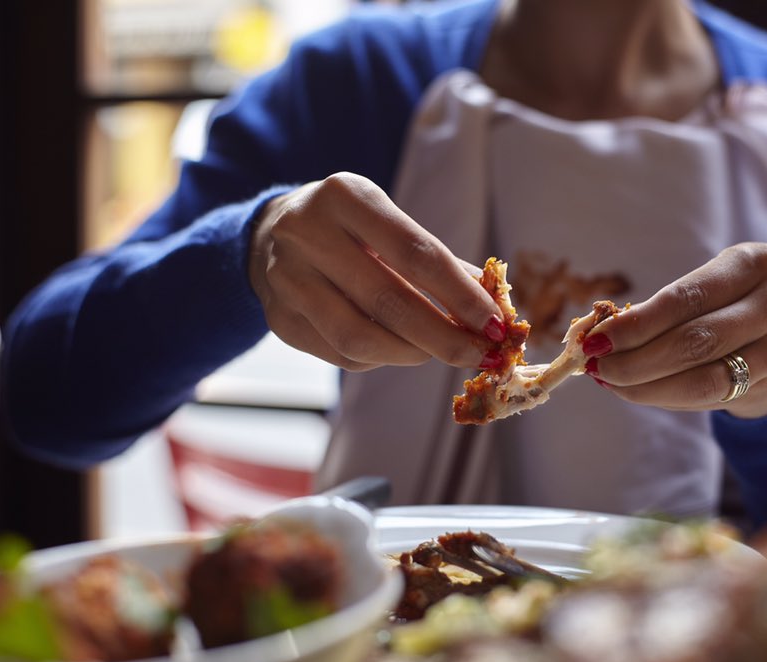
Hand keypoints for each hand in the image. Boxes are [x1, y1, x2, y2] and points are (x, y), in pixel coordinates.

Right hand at [248, 172, 505, 370]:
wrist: (270, 236)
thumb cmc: (351, 231)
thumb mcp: (390, 224)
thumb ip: (440, 262)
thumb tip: (493, 308)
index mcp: (345, 196)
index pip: (415, 253)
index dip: (460, 295)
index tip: (496, 324)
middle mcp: (307, 233)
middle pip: (388, 301)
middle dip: (444, 337)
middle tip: (482, 356)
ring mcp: (287, 280)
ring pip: (360, 337)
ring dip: (414, 354)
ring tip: (442, 352)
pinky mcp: (281, 321)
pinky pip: (342, 355)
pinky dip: (383, 359)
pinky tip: (401, 349)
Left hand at [582, 243, 766, 418]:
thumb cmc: (723, 303)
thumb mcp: (704, 289)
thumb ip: (661, 311)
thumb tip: (598, 338)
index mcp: (756, 262)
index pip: (687, 299)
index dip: (637, 324)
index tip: (596, 340)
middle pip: (697, 341)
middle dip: (637, 361)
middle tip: (598, 368)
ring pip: (706, 379)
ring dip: (649, 387)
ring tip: (613, 384)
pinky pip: (712, 398)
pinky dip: (668, 398)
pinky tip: (641, 393)